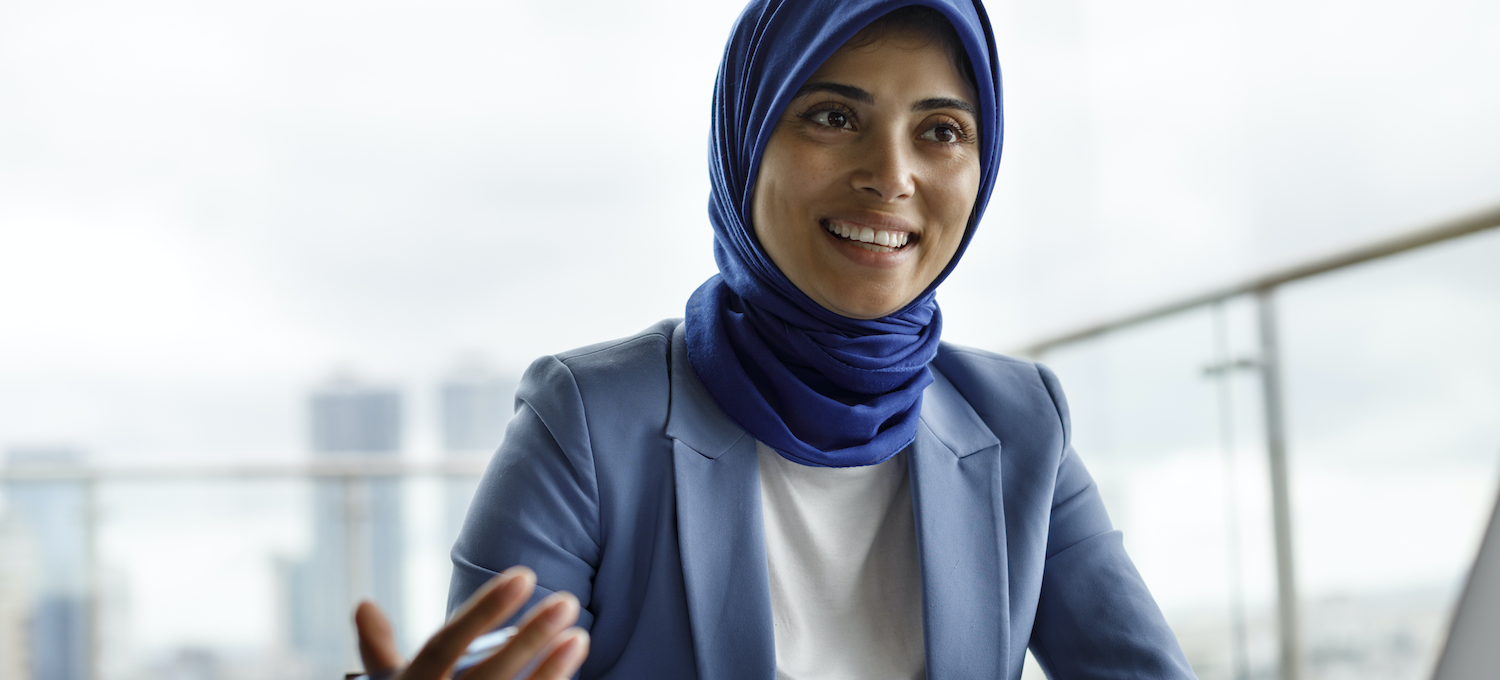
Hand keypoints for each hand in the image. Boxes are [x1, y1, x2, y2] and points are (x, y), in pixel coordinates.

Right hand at [353, 566, 589, 679]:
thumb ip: (379, 655)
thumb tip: (363, 604)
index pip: (444, 646)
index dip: (483, 610)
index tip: (525, 575)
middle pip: (487, 677)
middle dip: (528, 637)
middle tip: (567, 601)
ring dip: (549, 673)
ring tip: (579, 637)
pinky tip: (569, 677)